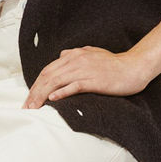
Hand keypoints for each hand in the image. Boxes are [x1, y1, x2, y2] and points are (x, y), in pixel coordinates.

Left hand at [21, 46, 152, 108]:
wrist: (134, 67)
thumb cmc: (114, 64)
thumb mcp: (92, 54)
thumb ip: (76, 55)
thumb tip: (62, 56)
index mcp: (74, 55)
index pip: (48, 70)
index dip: (36, 85)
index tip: (29, 98)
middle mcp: (76, 60)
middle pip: (48, 76)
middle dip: (34, 92)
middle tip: (26, 107)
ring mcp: (84, 70)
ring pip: (57, 81)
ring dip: (42, 95)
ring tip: (34, 107)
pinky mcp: (93, 80)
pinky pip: (74, 86)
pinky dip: (62, 92)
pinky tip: (52, 99)